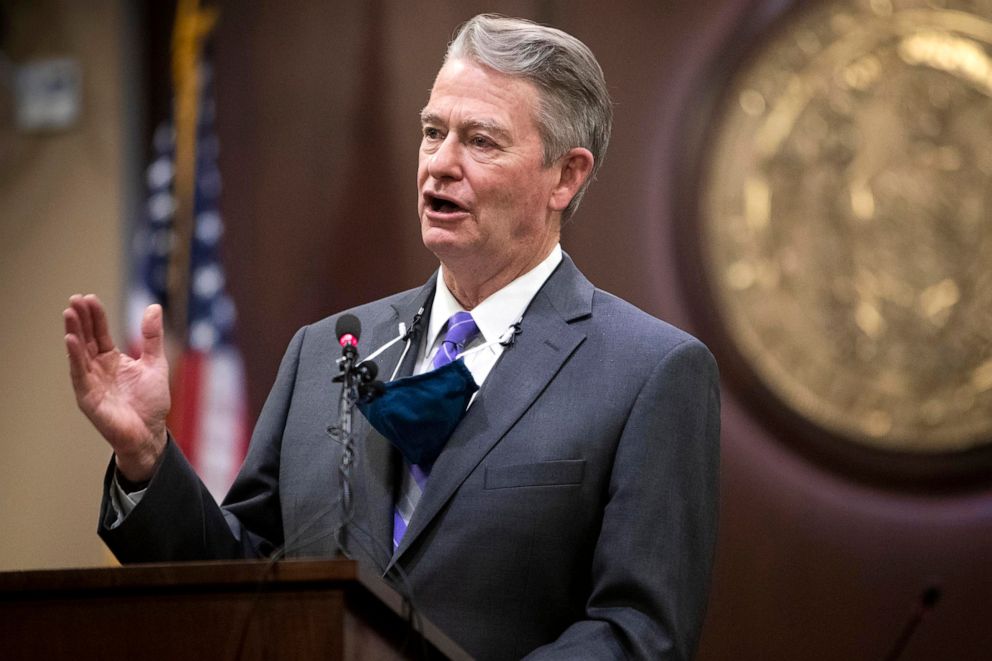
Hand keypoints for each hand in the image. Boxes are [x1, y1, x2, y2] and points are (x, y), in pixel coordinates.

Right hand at [64, 294, 170, 481]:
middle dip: (81, 319)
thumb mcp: (155, 363)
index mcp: (113, 360)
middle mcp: (98, 369)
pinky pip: (79, 374)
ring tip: (69, 313)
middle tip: (75, 299)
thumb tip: (154, 307)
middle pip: (87, 339)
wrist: (150, 433)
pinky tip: (71, 339)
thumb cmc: (151, 402)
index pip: (100, 333)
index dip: (96, 316)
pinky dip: (75, 357)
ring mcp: (91, 382)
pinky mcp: (88, 397)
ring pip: (79, 353)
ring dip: (74, 333)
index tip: (89, 297)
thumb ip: (152, 337)